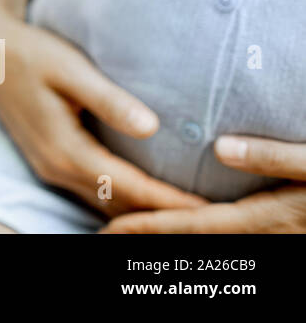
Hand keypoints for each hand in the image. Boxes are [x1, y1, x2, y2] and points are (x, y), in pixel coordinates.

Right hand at [0, 7, 206, 217]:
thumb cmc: (30, 52)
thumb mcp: (70, 68)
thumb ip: (108, 99)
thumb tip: (152, 127)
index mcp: (65, 149)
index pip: (128, 187)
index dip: (168, 201)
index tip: (206, 210)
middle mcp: (56, 167)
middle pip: (118, 205)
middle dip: (160, 215)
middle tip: (208, 219)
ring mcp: (49, 167)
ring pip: (103, 203)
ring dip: (140, 210)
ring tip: (183, 212)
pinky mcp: (48, 160)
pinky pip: (91, 192)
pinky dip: (120, 199)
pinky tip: (143, 195)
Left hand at [103, 136, 305, 232]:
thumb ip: (271, 156)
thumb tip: (221, 148)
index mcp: (266, 217)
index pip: (195, 225)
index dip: (152, 227)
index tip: (114, 228)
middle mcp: (265, 233)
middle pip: (196, 239)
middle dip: (151, 237)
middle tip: (109, 234)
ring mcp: (274, 235)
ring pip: (212, 241)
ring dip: (172, 237)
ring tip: (132, 229)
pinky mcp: (280, 230)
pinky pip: (231, 237)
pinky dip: (196, 232)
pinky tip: (183, 223)